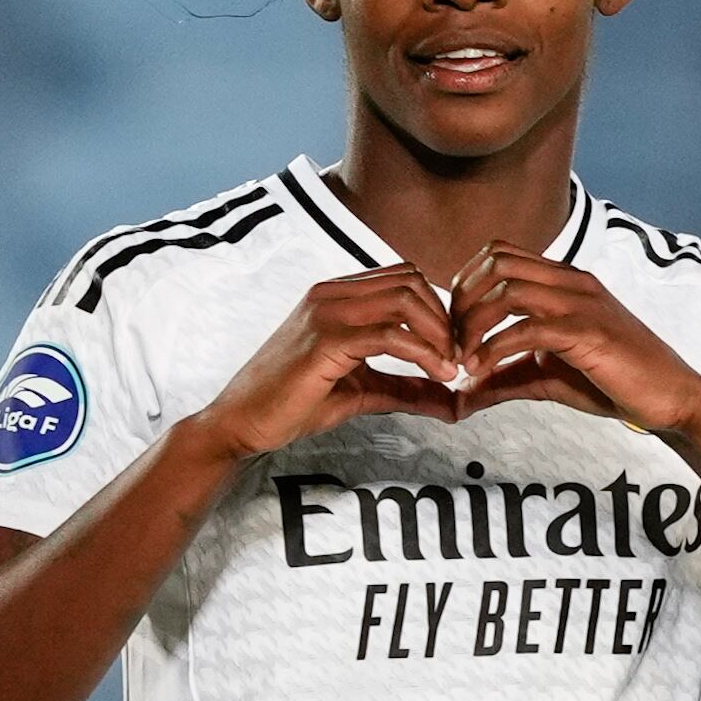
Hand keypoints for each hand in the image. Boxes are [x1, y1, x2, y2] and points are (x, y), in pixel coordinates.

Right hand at [197, 267, 462, 456]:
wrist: (241, 422)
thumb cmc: (291, 403)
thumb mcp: (361, 392)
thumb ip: (405, 389)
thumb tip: (453, 402)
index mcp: (337, 295)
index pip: (405, 279)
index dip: (439, 311)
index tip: (454, 350)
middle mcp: (331, 293)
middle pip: (413, 281)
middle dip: (446, 319)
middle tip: (459, 359)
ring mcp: (326, 311)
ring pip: (406, 299)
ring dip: (439, 334)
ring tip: (450, 369)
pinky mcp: (325, 339)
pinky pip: (390, 333)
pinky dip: (424, 353)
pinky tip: (437, 376)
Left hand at [448, 244, 700, 433]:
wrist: (672, 398)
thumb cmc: (615, 383)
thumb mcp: (548, 376)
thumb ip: (505, 376)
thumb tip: (461, 394)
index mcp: (565, 281)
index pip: (500, 254)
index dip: (466, 283)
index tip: (453, 325)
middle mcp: (572, 282)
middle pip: (496, 262)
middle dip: (461, 301)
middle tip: (450, 342)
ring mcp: (582, 303)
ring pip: (506, 289)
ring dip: (472, 324)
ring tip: (461, 359)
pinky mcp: (588, 333)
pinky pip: (526, 329)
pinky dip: (493, 350)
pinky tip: (480, 373)